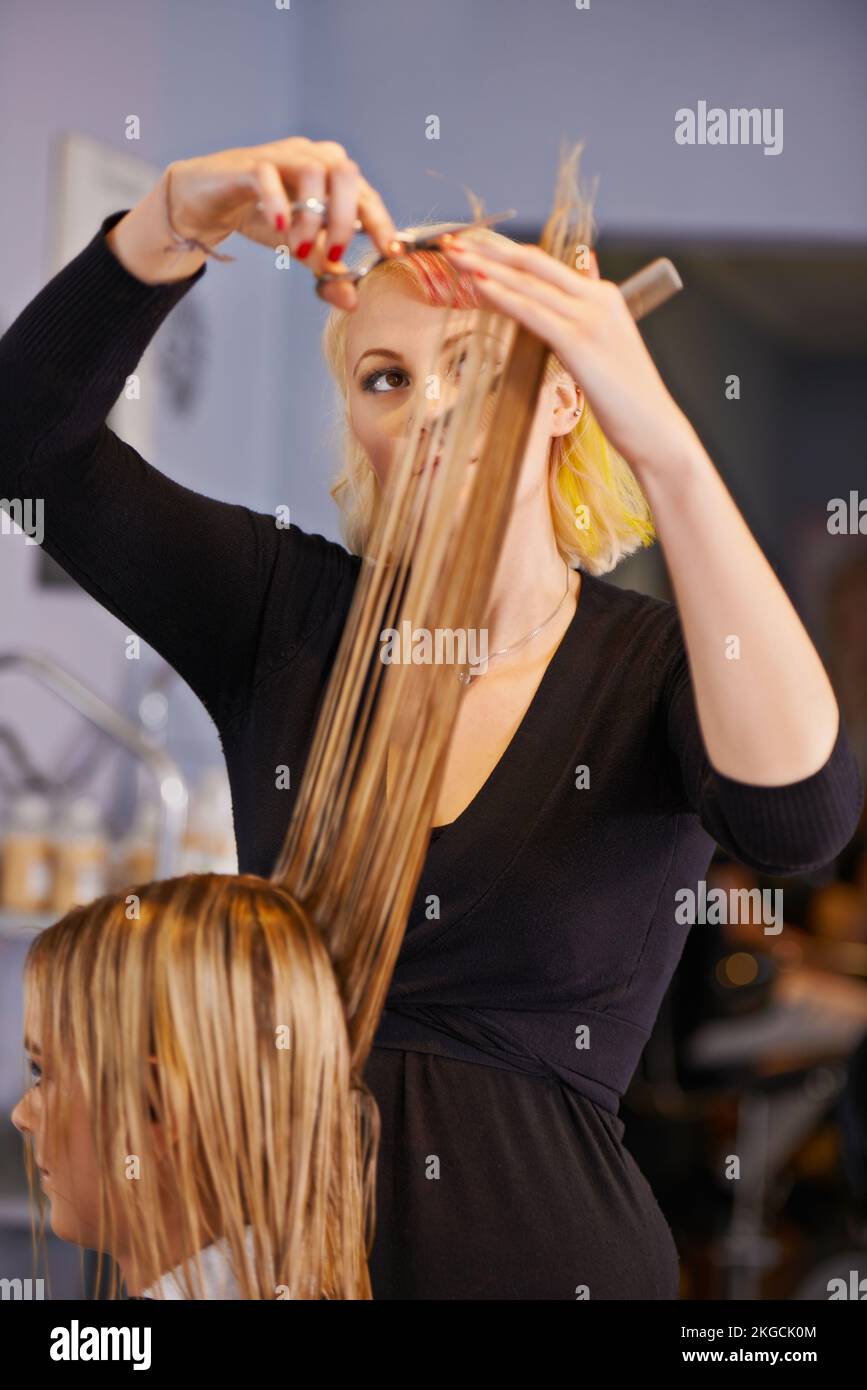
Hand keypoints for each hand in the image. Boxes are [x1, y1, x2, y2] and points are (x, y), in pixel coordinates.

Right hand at [164, 138, 401, 307]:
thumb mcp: (300, 248)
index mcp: (333, 175)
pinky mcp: (249, 164)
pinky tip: (281, 228)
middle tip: (335, 257)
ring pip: (314, 171)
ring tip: (299, 249)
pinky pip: (269, 175)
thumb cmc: (262, 217)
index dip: (383, 223)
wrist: (209, 203)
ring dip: (313, 218)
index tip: (391, 253)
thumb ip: (326, 271)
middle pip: (347, 175)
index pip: (367, 194)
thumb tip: (352, 301)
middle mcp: (313, 157)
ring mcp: (282, 156)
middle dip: (347, 221)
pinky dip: (280, 203)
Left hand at [437, 234, 699, 476]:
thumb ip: (588, 311)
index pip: (543, 263)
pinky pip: (532, 313)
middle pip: (531, 263)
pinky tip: (478, 286)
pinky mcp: (579, 343)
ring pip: (528, 283)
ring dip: (486, 267)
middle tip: (448, 241)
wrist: (655, 428)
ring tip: (452, 256)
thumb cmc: (626, 396)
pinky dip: (503, 297)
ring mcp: (589, 318)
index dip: (502, 251)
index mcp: (602, 294)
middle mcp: (597, 298)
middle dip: (486, 250)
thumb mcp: (606, 344)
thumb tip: (583, 272)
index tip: (470, 245)